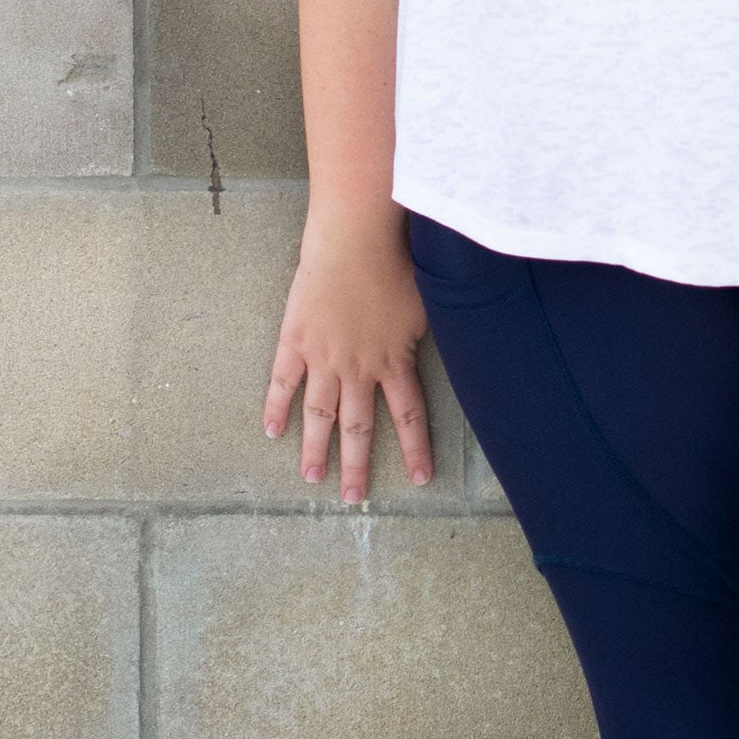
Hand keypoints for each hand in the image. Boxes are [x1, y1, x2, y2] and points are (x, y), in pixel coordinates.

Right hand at [263, 213, 436, 503]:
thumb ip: (439, 328)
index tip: (419, 479)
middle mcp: (359, 369)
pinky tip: (272, 431)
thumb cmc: (399, 260)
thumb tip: (465, 338)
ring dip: (315, 449)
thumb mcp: (432, 299)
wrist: (355, 240)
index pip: (410, 415)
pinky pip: (283, 382)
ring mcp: (324, 358)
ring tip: (312, 477)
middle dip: (356, 466)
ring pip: (319, 414)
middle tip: (353, 499)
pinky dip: (276, 408)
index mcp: (395, 361)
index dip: (415, 449)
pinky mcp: (296, 340)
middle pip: (358, 427)